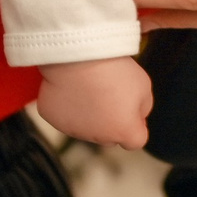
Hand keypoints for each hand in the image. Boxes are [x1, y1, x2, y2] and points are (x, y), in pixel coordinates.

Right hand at [36, 57, 152, 148]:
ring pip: (86, 126)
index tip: (132, 110)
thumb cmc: (111, 68)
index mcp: (123, 131)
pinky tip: (71, 86)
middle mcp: (98, 137)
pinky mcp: (53, 119)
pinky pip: (64, 115)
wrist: (76, 56)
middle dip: (111, 120)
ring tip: (89, 85)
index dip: (136, 125)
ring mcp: (73, 130)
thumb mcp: (143, 85)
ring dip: (89, 113)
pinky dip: (67, 105)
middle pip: (109, 135)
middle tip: (109, 92)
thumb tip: (137, 115)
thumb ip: (143, 106)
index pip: (135, 141)